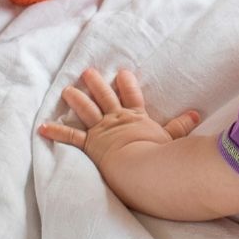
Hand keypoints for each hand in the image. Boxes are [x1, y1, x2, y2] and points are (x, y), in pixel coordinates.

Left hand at [38, 67, 199, 174]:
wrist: (144, 166)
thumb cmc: (160, 155)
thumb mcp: (173, 139)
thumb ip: (181, 127)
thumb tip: (196, 114)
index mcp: (137, 118)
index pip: (132, 96)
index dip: (127, 84)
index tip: (122, 72)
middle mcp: (117, 120)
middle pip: (106, 97)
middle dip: (97, 84)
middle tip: (88, 72)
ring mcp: (102, 131)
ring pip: (87, 110)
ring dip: (76, 99)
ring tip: (67, 89)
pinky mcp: (90, 145)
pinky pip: (71, 137)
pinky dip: (56, 131)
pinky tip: (42, 127)